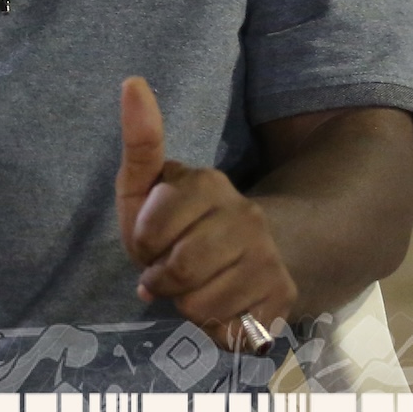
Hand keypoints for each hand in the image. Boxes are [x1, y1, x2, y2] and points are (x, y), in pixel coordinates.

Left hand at [116, 78, 296, 351]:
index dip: (142, 244)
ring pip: (201, 304)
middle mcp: (247, 218)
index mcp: (209, 184)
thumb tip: (131, 81)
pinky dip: (213, 326)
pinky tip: (221, 304)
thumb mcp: (148, 185)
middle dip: (162, 278)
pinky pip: (226, 330)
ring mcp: (269, 260)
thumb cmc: (177, 224)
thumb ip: (140, 140)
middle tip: (171, 267)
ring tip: (195, 285)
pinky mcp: (282, 299)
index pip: (150, 230)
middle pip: (179, 270)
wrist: (247, 256)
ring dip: (186, 303)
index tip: (151, 239)